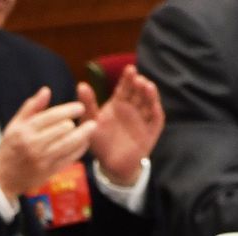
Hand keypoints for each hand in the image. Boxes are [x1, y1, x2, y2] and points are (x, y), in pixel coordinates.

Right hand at [0, 88, 94, 197]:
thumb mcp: (15, 125)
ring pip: (69, 144)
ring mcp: (43, 159)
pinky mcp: (50, 171)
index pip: (51, 116)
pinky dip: (80, 149)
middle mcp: (34, 145)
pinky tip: (84, 142)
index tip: (80, 107)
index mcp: (25, 131)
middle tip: (84, 118)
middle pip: (63, 129)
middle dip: (75, 122)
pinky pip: (70, 158)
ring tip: (91, 127)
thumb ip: (31, 107)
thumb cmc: (10, 148)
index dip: (69, 110)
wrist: (4, 177)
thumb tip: (46, 90)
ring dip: (83, 134)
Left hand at [80, 67, 162, 186]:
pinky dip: (155, 111)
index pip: (125, 87)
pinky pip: (155, 119)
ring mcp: (143, 119)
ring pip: (149, 103)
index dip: (127, 78)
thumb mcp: (90, 122)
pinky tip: (153, 104)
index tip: (129, 69)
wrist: (111, 165)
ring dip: (149, 94)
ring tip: (146, 86)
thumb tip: (81, 84)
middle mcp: (132, 108)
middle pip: (138, 92)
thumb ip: (88, 104)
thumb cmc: (100, 142)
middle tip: (136, 77)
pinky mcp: (150, 132)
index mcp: (119, 104)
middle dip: (138, 83)